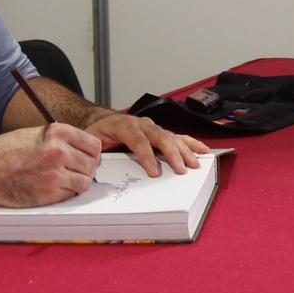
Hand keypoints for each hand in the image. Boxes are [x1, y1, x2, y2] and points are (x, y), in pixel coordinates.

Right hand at [0, 122, 100, 204]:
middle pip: (92, 165)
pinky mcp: (48, 194)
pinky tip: (52, 188)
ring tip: (63, 180)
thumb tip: (83, 150)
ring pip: (84, 182)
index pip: (94, 145)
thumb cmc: (5, 152)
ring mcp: (55, 175)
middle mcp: (59, 152)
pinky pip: (70, 195)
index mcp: (58, 132)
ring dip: (77, 183)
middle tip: (75, 172)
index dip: (92, 153)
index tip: (87, 158)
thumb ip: (61, 139)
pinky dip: (65, 194)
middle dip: (86, 169)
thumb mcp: (36, 133)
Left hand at [83, 110, 209, 176]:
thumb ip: (93, 152)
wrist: (102, 121)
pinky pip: (177, 136)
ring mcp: (152, 127)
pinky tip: (202, 150)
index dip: (147, 155)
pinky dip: (190, 143)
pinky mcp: (159, 133)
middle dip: (171, 153)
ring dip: (184, 150)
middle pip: (159, 136)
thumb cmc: (97, 133)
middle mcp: (141, 124)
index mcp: (123, 125)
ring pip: (170, 136)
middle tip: (180, 169)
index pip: (137, 139)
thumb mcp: (90, 141)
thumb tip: (95, 167)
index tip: (155, 172)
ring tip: (194, 163)